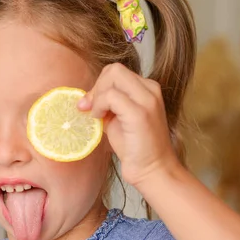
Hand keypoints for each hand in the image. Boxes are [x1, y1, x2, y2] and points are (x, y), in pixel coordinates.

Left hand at [77, 63, 179, 186]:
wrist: (152, 169)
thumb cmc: (135, 147)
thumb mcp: (118, 118)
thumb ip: (107, 104)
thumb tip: (86, 98)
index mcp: (147, 89)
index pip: (117, 72)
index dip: (99, 86)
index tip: (91, 105)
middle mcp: (150, 90)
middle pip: (114, 69)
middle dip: (97, 87)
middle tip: (90, 109)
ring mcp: (147, 100)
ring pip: (113, 76)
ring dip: (97, 95)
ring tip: (96, 115)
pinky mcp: (139, 113)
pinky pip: (111, 96)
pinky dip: (99, 105)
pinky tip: (99, 119)